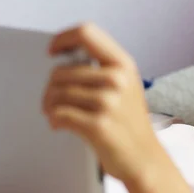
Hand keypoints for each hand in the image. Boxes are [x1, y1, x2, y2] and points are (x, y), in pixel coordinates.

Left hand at [43, 23, 161, 182]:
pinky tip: (58, 125)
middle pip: (62, 70)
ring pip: (57, 93)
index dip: (63, 39)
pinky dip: (53, 120)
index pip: (86, 33)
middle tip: (52, 100)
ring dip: (49, 105)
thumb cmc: (130, 124)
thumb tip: (62, 59)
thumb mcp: (126, 86)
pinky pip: (59, 114)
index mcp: (123, 65)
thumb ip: (102, 68)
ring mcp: (108, 103)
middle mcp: (117, 80)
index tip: (53, 51)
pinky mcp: (98, 125)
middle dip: (50, 87)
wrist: (145, 159)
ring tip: (54, 113)